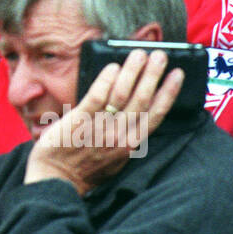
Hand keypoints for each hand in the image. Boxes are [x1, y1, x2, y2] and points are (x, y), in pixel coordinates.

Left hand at [24, 48, 182, 195]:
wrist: (55, 179)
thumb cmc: (83, 167)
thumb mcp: (115, 156)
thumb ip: (126, 135)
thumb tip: (134, 110)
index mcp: (130, 144)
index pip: (156, 115)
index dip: (168, 93)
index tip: (177, 75)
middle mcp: (119, 136)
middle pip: (141, 100)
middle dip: (153, 75)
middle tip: (160, 55)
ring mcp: (99, 128)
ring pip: (122, 96)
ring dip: (133, 72)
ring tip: (139, 54)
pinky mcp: (79, 122)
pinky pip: (96, 98)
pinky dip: (105, 81)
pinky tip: (113, 67)